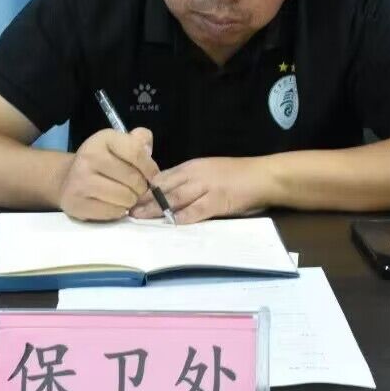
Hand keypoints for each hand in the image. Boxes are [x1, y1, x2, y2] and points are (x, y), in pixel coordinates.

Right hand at [59, 128, 158, 220]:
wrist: (67, 178)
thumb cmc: (102, 161)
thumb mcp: (119, 144)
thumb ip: (139, 141)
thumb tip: (148, 149)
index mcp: (103, 139)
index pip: (136, 152)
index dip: (150, 168)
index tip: (152, 176)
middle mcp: (89, 157)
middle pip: (133, 179)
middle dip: (141, 187)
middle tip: (137, 188)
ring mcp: (80, 181)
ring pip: (124, 197)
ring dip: (131, 200)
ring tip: (125, 196)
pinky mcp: (76, 203)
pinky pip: (112, 212)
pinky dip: (119, 211)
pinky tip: (113, 203)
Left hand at [130, 156, 266, 223]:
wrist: (262, 176)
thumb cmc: (236, 175)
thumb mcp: (208, 170)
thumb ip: (189, 179)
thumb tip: (167, 192)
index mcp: (192, 166)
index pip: (162, 176)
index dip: (145, 188)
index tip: (129, 197)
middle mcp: (195, 174)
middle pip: (165, 187)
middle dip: (145, 199)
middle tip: (127, 209)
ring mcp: (206, 187)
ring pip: (175, 198)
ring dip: (156, 209)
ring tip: (140, 217)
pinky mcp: (217, 201)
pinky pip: (195, 210)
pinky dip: (182, 217)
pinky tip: (169, 224)